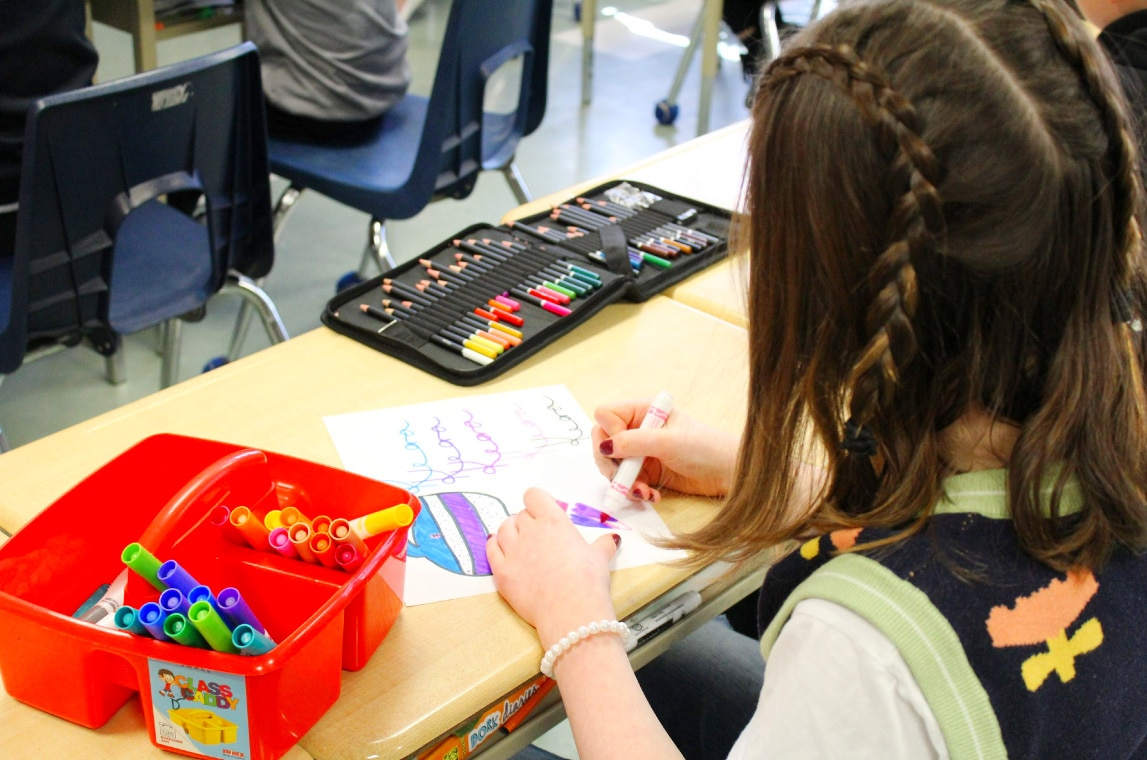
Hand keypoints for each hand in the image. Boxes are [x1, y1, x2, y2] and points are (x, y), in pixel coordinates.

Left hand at [487, 487, 619, 648]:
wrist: (571, 612)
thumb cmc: (588, 582)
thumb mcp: (600, 558)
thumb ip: (604, 544)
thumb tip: (613, 539)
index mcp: (554, 522)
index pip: (534, 496)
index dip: (537, 502)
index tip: (542, 512)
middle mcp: (530, 531)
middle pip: (520, 515)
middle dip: (528, 522)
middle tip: (537, 536)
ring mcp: (513, 551)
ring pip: (503, 528)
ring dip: (509, 531)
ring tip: (518, 541)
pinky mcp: (502, 572)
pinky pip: (491, 549)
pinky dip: (494, 546)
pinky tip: (500, 549)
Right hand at [592, 398, 738, 502]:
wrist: (729, 473)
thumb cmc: (706, 448)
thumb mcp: (668, 442)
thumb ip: (634, 442)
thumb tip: (604, 446)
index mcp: (643, 411)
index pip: (606, 415)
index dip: (610, 432)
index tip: (625, 448)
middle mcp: (639, 429)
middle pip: (603, 442)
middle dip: (610, 464)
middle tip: (622, 478)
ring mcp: (641, 452)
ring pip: (612, 466)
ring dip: (623, 482)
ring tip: (642, 492)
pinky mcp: (647, 472)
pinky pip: (627, 482)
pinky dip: (635, 491)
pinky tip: (651, 495)